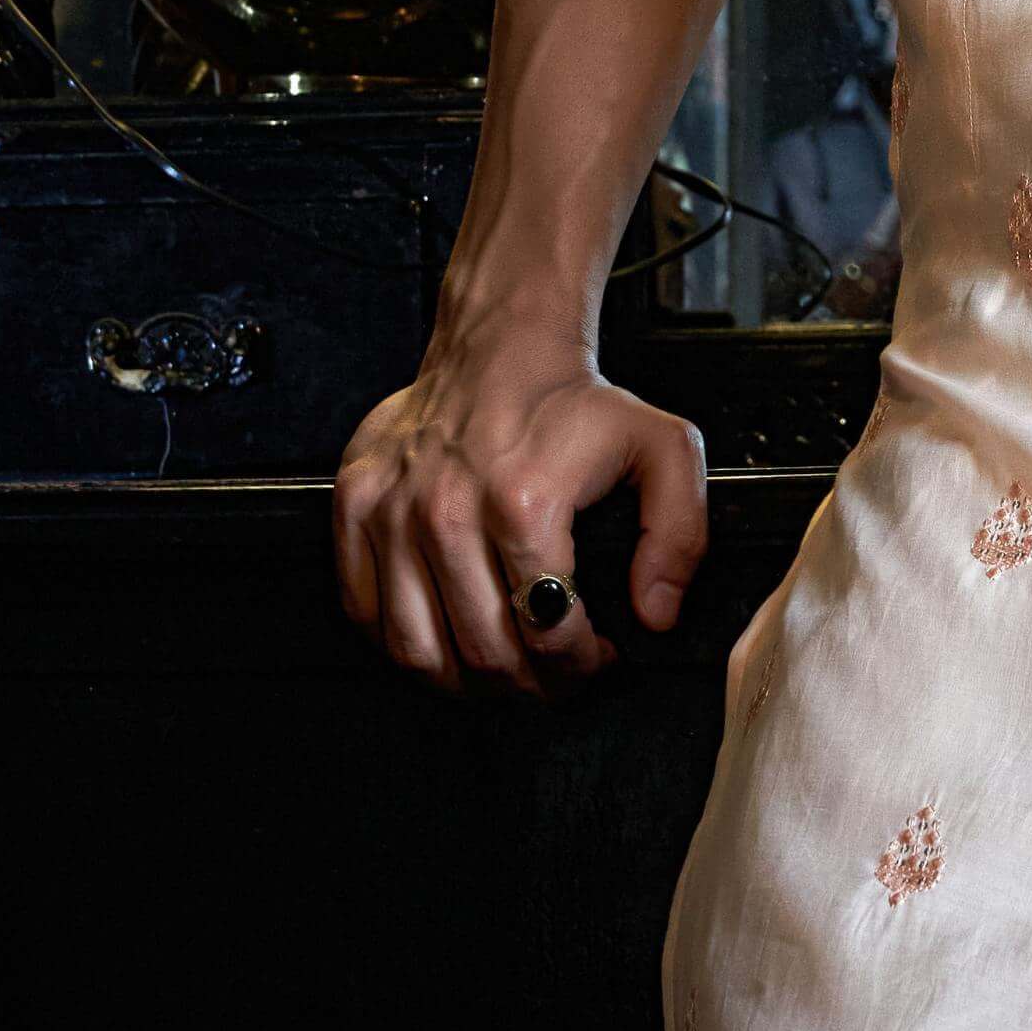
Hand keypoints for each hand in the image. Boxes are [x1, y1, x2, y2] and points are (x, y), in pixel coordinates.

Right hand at [333, 311, 709, 692]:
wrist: (500, 344)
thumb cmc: (575, 403)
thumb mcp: (663, 451)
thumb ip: (678, 536)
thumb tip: (655, 614)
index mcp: (523, 500)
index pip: (547, 632)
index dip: (581, 667)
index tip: (597, 661)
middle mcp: (445, 511)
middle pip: (482, 654)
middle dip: (532, 685)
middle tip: (556, 677)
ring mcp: (390, 511)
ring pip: (416, 651)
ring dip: (465, 682)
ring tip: (503, 669)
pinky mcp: (352, 508)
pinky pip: (365, 614)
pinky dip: (404, 644)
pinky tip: (447, 635)